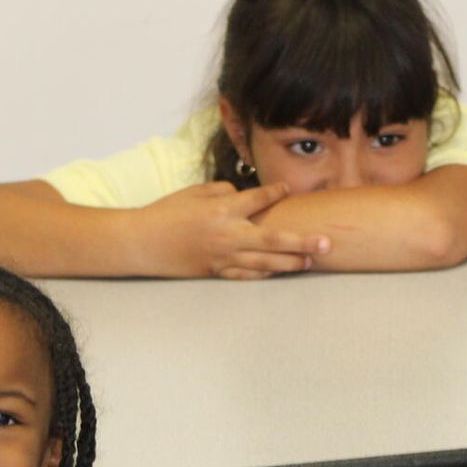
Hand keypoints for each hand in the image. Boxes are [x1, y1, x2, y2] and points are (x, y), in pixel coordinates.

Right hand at [142, 182, 330, 279]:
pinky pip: (246, 275)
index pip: (259, 200)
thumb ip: (222, 192)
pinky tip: (280, 272)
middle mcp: (227, 234)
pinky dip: (265, 274)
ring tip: (311, 262)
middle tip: (326, 243)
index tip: (287, 190)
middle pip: (274, 240)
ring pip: (265, 263)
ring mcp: (223, 257)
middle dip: (302, 242)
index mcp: (222, 209)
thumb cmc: (166, 213)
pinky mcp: (215, 272)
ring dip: (290, 263)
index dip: (276, 194)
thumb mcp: (193, 192)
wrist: (141, 243)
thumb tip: (242, 196)